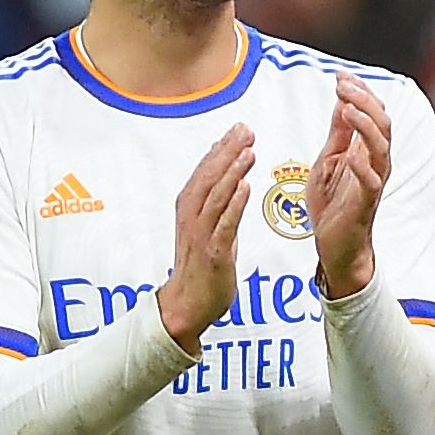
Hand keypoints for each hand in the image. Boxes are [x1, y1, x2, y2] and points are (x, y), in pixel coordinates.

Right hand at [158, 124, 253, 349]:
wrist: (186, 305)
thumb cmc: (199, 267)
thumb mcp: (206, 227)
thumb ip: (217, 201)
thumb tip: (229, 173)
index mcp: (189, 207)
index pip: (206, 170)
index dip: (222, 148)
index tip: (239, 128)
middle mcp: (191, 216)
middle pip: (210, 176)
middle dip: (228, 151)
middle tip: (246, 130)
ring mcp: (201, 233)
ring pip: (216, 195)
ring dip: (232, 171)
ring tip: (248, 150)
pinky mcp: (213, 252)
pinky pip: (224, 224)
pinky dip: (234, 204)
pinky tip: (245, 186)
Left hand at [309, 77, 389, 299]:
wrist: (335, 246)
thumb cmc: (332, 205)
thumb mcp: (328, 160)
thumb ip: (337, 133)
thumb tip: (341, 98)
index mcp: (366, 150)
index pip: (374, 112)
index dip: (360, 90)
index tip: (340, 74)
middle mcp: (376, 163)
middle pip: (383, 122)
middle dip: (364, 99)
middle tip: (342, 84)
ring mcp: (373, 182)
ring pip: (382, 147)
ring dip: (365, 124)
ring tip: (345, 107)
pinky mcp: (366, 204)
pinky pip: (372, 182)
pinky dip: (363, 166)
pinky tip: (350, 154)